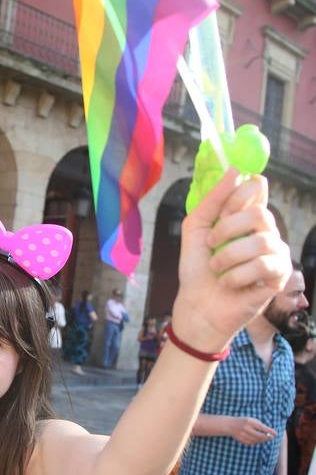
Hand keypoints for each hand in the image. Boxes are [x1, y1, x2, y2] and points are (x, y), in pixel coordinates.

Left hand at [172, 170, 290, 351]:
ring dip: (228, 256)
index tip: (220, 212)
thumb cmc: (196, 268)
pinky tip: (228, 283)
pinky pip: (264, 266)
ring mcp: (275, 253)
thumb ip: (213, 199)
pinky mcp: (278, 276)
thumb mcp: (196, 228)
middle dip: (227, 228)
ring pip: (261, 241)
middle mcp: (265, 231)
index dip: (238, 196)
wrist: (197, 304)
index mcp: (246, 216)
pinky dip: (237, 275)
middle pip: (260, 213)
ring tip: (216, 269)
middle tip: (211, 243)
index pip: (257, 187)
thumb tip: (235, 170)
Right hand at [228, 417, 276, 444]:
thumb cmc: (242, 421)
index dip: (270, 431)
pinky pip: (252, 443)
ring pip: (257, 440)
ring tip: (265, 438)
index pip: (262, 428)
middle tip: (272, 437)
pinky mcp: (242, 440)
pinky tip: (257, 439)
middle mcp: (246, 429)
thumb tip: (268, 431)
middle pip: (260, 436)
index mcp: (249, 422)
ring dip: (262, 440)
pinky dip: (256, 441)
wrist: (230, 425)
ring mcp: (243, 435)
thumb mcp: (250, 420)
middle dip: (267, 437)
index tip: (275, 433)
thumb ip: (258, 424)